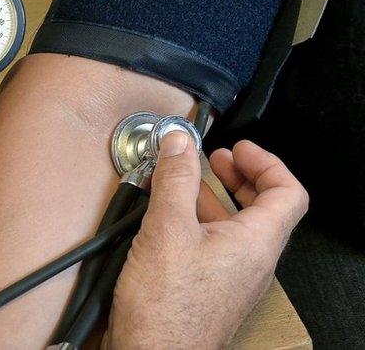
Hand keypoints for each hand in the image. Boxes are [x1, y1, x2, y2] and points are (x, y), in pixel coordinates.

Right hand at [106, 134, 308, 348]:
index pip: (288, 193)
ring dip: (214, 199)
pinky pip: (218, 247)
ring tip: (183, 185)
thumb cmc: (166, 309)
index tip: (239, 149)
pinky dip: (200, 224)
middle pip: (264, 209)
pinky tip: (168, 221)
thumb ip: (175, 181)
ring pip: (237, 228)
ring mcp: (234, 279)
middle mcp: (253, 263)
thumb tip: (179, 144)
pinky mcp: (213, 291)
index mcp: (255, 243)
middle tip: (217, 159)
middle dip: (240, 177)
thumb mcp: (167, 229)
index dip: (267, 163)